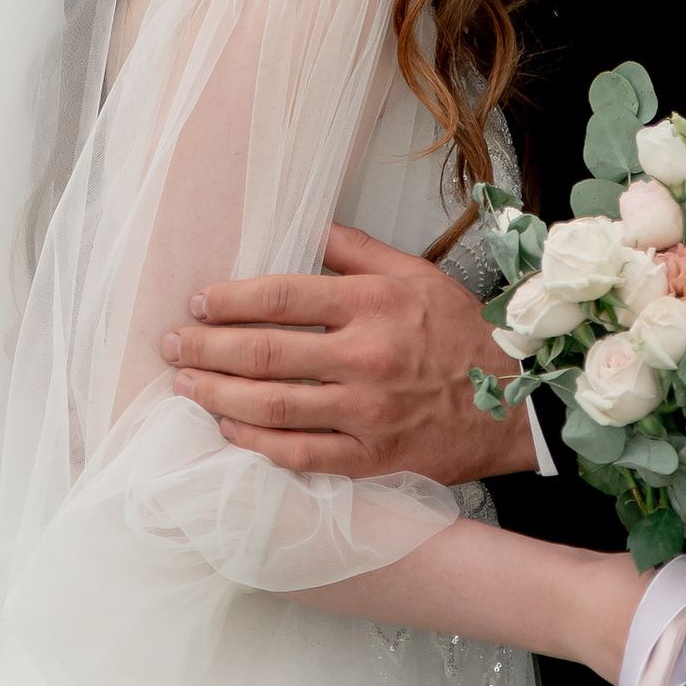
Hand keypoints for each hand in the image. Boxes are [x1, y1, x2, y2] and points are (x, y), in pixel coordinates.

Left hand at [163, 223, 538, 482]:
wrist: (512, 401)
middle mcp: (365, 356)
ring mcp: (366, 412)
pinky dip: (257, 444)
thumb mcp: (414, 273)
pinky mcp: (371, 458)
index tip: (198, 303)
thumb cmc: (459, 332)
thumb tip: (306, 226)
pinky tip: (229, 429)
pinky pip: (301, 454)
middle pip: (266, 352)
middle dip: (207, 349)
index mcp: (372, 303)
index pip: (282, 295)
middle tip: (172, 345)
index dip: (230, 300)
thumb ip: (356, 249)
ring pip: (274, 407)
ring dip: (219, 395)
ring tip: (185, 385)